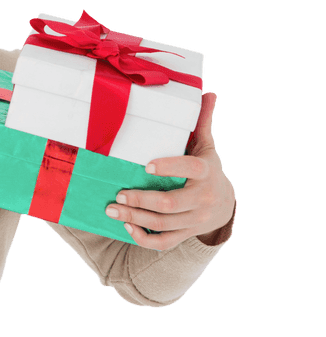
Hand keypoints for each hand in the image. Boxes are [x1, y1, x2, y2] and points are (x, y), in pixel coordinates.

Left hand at [105, 92, 235, 250]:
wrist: (225, 205)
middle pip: (170, 203)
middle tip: (117, 195)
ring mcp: (195, 219)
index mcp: (206, 172)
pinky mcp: (186, 233)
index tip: (146, 166)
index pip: (190, 168)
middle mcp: (203, 198)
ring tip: (111, 210)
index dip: (169, 167)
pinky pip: (164, 242)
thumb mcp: (206, 147)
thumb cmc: (206, 169)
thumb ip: (202, 123)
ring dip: (135, 218)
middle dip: (141, 200)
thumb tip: (208, 94)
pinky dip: (144, 238)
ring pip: (163, 223)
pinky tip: (127, 227)